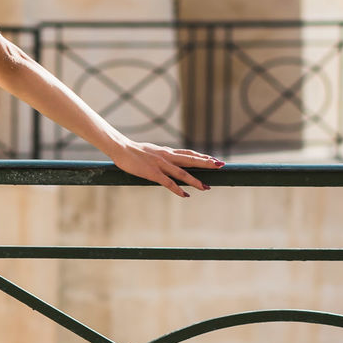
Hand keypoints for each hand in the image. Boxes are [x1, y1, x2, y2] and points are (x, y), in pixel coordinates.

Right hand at [108, 140, 224, 197]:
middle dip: (207, 163)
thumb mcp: (151, 150)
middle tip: (221, 165)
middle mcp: (167, 156)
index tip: (214, 159)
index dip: (202, 156)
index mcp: (167, 151)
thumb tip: (166, 159)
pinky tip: (185, 195)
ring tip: (206, 187)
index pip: (189, 153)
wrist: (121, 148)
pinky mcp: (153, 173)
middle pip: (191, 160)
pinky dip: (178, 189)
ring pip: (183, 173)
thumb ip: (160, 155)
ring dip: (196, 181)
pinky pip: (168, 183)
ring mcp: (161, 165)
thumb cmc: (132, 150)